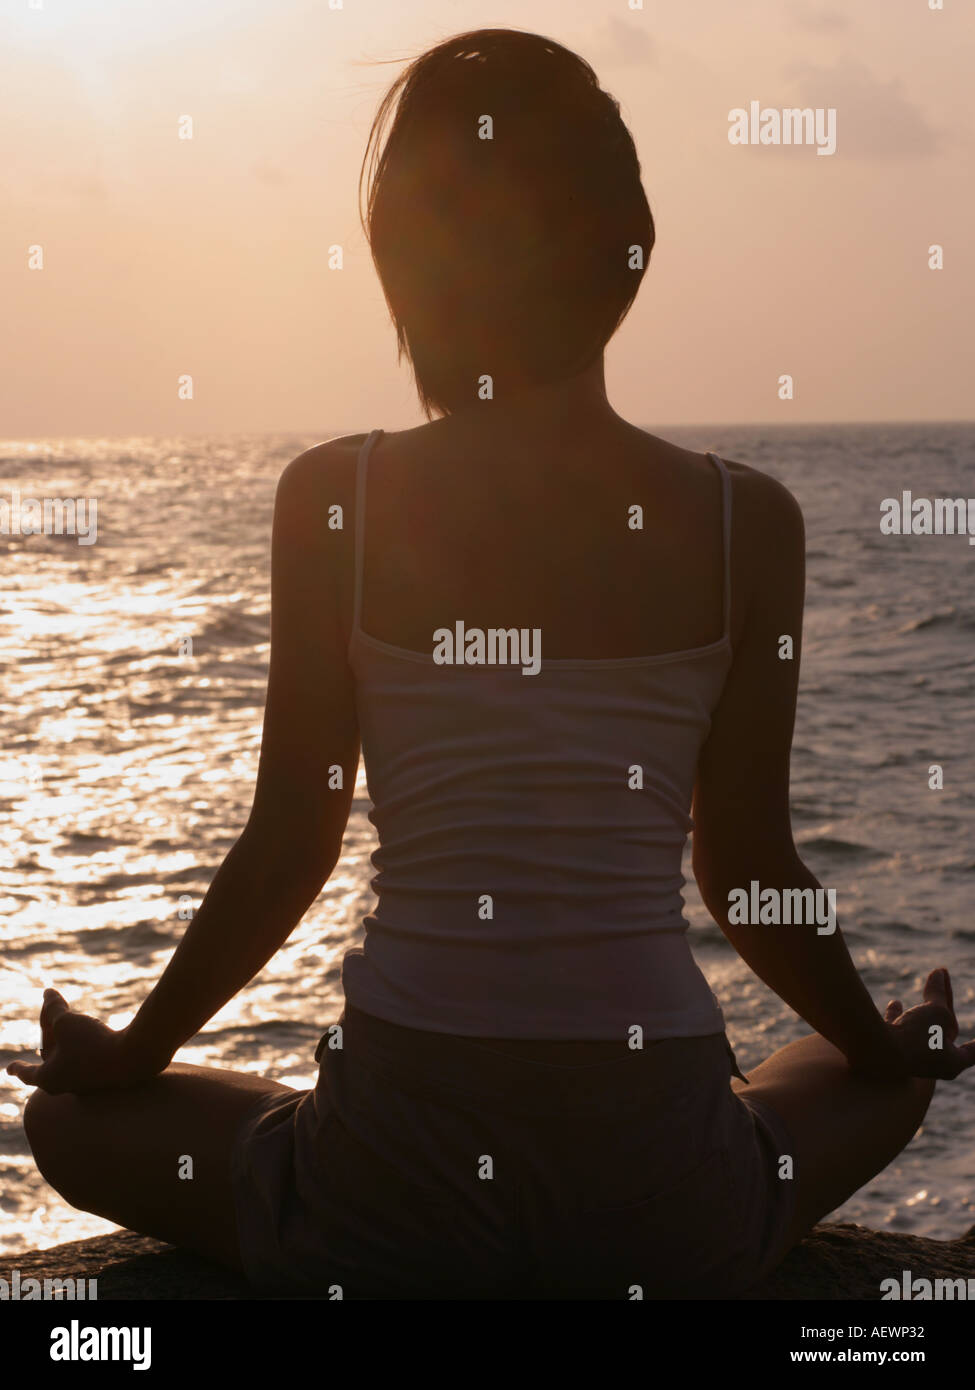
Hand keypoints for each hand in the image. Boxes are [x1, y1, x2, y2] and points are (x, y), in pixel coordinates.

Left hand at [6, 989, 163, 1094]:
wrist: (134, 1058)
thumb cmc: (93, 1043)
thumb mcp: (67, 1021)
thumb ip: (54, 1008)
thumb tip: (47, 993)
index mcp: (49, 1078)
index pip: (27, 1072)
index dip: (18, 1067)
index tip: (9, 1069)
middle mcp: (65, 1085)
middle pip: (50, 1056)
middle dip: (49, 1034)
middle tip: (50, 1017)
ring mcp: (86, 1084)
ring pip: (69, 1058)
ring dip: (67, 1038)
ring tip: (72, 1022)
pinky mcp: (104, 1079)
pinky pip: (86, 1060)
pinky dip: (83, 1045)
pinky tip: (92, 1033)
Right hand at [882, 968, 974, 1079]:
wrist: (878, 1053)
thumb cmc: (916, 1035)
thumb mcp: (936, 1010)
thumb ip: (939, 993)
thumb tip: (940, 973)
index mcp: (953, 1062)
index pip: (972, 1051)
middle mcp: (933, 1064)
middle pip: (945, 1029)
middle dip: (945, 1001)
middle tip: (942, 974)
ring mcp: (911, 1058)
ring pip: (921, 1031)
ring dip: (924, 1009)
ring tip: (927, 986)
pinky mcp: (890, 1050)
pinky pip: (898, 1031)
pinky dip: (898, 1015)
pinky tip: (895, 1002)